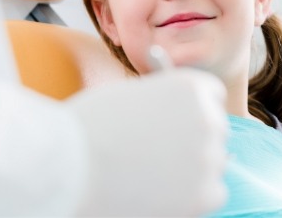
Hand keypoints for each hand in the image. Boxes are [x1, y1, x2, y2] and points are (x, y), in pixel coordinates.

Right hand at [68, 69, 228, 216]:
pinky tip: (160, 191)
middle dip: (193, 138)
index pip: (212, 95)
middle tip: (161, 152)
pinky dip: (192, 195)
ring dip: (191, 167)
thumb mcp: (129, 96)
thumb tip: (175, 119)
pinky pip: (212, 193)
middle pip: (214, 129)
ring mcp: (207, 157)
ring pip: (212, 162)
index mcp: (189, 86)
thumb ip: (161, 102)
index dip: (194, 108)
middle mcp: (206, 118)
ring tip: (152, 172)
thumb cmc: (88, 125)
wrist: (67, 162)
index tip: (180, 121)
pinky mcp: (203, 195)